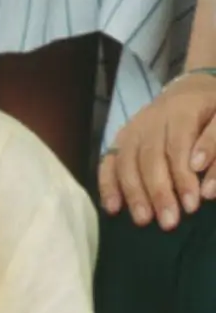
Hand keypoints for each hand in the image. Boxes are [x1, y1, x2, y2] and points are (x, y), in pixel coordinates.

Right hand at [98, 74, 215, 228]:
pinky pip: (108, 163)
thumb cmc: (212, 110)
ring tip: (143, 220)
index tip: (192, 206)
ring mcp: (132, 129)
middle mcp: (152, 118)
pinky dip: (108, 185)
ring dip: (133, 193)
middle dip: (158, 192)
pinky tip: (113, 208)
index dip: (183, 178)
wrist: (191, 90)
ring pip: (126, 162)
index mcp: (182, 110)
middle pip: (150, 157)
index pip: (178, 146)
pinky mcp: (120, 139)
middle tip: (168, 222)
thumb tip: (207, 189)